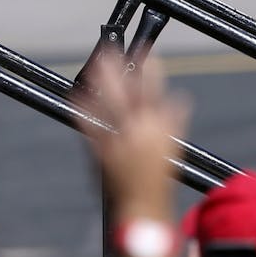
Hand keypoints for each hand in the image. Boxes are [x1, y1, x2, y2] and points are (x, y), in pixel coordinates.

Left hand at [79, 55, 188, 216]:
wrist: (142, 207)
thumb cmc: (157, 178)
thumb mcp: (171, 147)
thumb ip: (174, 120)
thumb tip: (181, 98)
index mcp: (159, 130)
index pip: (155, 92)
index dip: (150, 70)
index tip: (146, 52)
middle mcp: (138, 131)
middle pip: (127, 93)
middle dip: (118, 69)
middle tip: (108, 49)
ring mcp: (118, 140)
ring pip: (107, 105)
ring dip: (99, 83)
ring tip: (92, 63)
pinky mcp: (99, 150)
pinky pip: (88, 124)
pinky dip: (81, 108)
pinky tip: (74, 94)